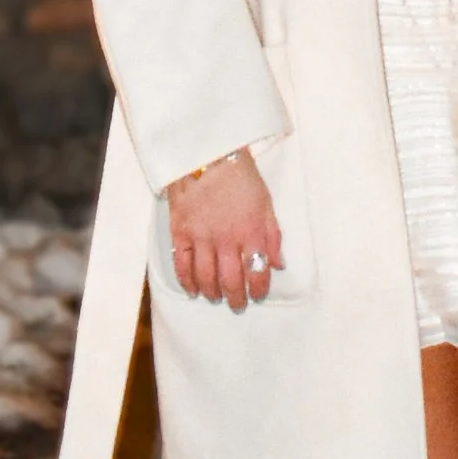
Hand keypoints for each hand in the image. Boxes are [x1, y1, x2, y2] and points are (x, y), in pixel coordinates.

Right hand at [167, 150, 282, 307]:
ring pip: (206, 277)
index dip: (258, 289)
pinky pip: (182, 265)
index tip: (257, 295)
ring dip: (213, 293)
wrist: (206, 154)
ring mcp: (200, 237)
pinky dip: (187, 281)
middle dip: (236, 298)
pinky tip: (193, 290)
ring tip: (217, 297)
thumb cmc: (240, 176)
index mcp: (250, 231)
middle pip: (230, 281)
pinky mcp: (180, 232)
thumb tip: (278, 264)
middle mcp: (225, 238)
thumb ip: (273, 235)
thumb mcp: (266, 202)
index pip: (257, 272)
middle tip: (238, 304)